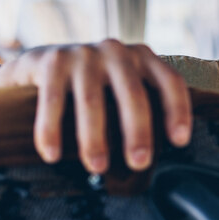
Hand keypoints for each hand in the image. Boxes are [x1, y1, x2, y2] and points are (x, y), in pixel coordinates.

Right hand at [0, 39, 191, 173]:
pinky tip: (52, 155)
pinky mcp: (52, 61)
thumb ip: (139, 108)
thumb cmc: (91, 86)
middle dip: (137, 131)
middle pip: (133, 94)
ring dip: (95, 138)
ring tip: (97, 167)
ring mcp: (83, 55)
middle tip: (139, 163)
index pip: (170, 81)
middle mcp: (116, 52)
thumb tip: (153, 160)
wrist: (38, 62)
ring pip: (93, 101)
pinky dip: (51, 130)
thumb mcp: (120, 88)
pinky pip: (53, 101)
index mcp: (142, 59)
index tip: (180, 141)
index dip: (178, 109)